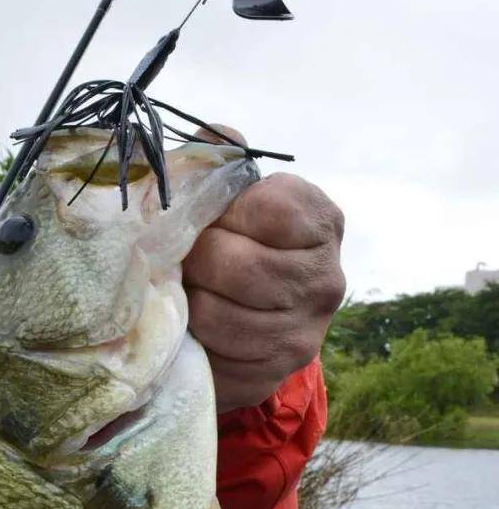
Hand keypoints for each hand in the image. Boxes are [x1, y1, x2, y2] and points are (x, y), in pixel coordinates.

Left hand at [183, 132, 345, 410]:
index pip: (271, 208)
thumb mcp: (230, 195)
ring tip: (187, 293)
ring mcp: (304, 333)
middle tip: (183, 261)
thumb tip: (215, 134)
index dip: (224, 213)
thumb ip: (220, 161)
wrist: (247, 320)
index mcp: (321, 222)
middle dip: (195, 261)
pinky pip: (215, 359)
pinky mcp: (272, 374)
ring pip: (219, 316)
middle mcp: (326, 278)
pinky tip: (192, 329)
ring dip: (188, 304)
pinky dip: (192, 343)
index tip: (213, 220)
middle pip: (237, 266)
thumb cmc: (233, 241)